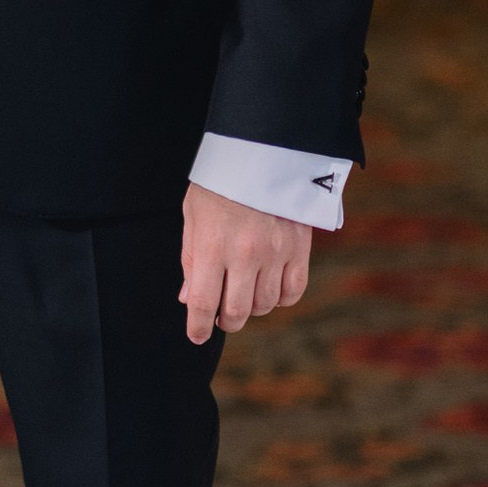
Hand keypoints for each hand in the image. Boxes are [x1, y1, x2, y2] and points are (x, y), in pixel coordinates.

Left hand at [179, 183, 310, 344]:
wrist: (262, 151)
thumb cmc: (220, 183)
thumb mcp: (193, 217)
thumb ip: (191, 259)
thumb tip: (188, 299)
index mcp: (212, 246)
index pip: (203, 303)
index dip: (197, 327)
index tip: (196, 335)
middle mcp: (245, 254)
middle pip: (236, 312)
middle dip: (224, 322)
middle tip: (220, 318)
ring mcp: (275, 253)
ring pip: (265, 305)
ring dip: (251, 309)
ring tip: (243, 296)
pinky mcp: (299, 248)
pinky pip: (293, 291)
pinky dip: (280, 298)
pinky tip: (269, 289)